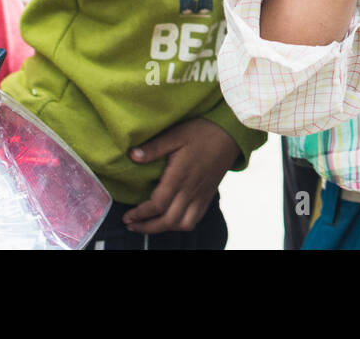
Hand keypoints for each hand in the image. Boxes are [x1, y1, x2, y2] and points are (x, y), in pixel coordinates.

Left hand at [123, 119, 238, 233]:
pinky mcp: (208, 195)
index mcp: (180, 175)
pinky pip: (195, 219)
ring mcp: (202, 194)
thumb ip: (154, 147)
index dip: (140, 213)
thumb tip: (132, 155)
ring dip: (164, 228)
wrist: (231, 132)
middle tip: (132, 225)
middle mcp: (191, 189)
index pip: (158, 204)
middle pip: (169, 220)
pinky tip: (171, 219)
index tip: (127, 215)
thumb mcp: (176, 133)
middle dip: (148, 227)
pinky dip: (181, 224)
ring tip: (150, 224)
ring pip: (183, 224)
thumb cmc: (202, 131)